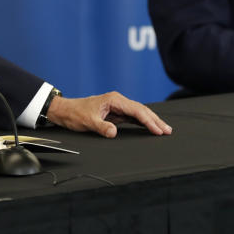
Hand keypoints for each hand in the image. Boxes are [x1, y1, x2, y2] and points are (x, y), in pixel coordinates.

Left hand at [46, 92, 171, 138]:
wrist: (65, 110)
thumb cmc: (75, 113)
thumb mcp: (88, 122)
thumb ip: (102, 127)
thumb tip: (114, 132)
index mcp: (114, 100)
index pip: (136, 110)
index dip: (148, 120)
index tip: (158, 130)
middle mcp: (118, 101)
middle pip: (141, 110)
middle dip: (155, 120)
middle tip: (168, 130)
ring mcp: (118, 107)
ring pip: (139, 113)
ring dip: (151, 121)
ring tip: (164, 130)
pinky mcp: (116, 113)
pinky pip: (132, 117)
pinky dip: (142, 122)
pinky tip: (150, 128)